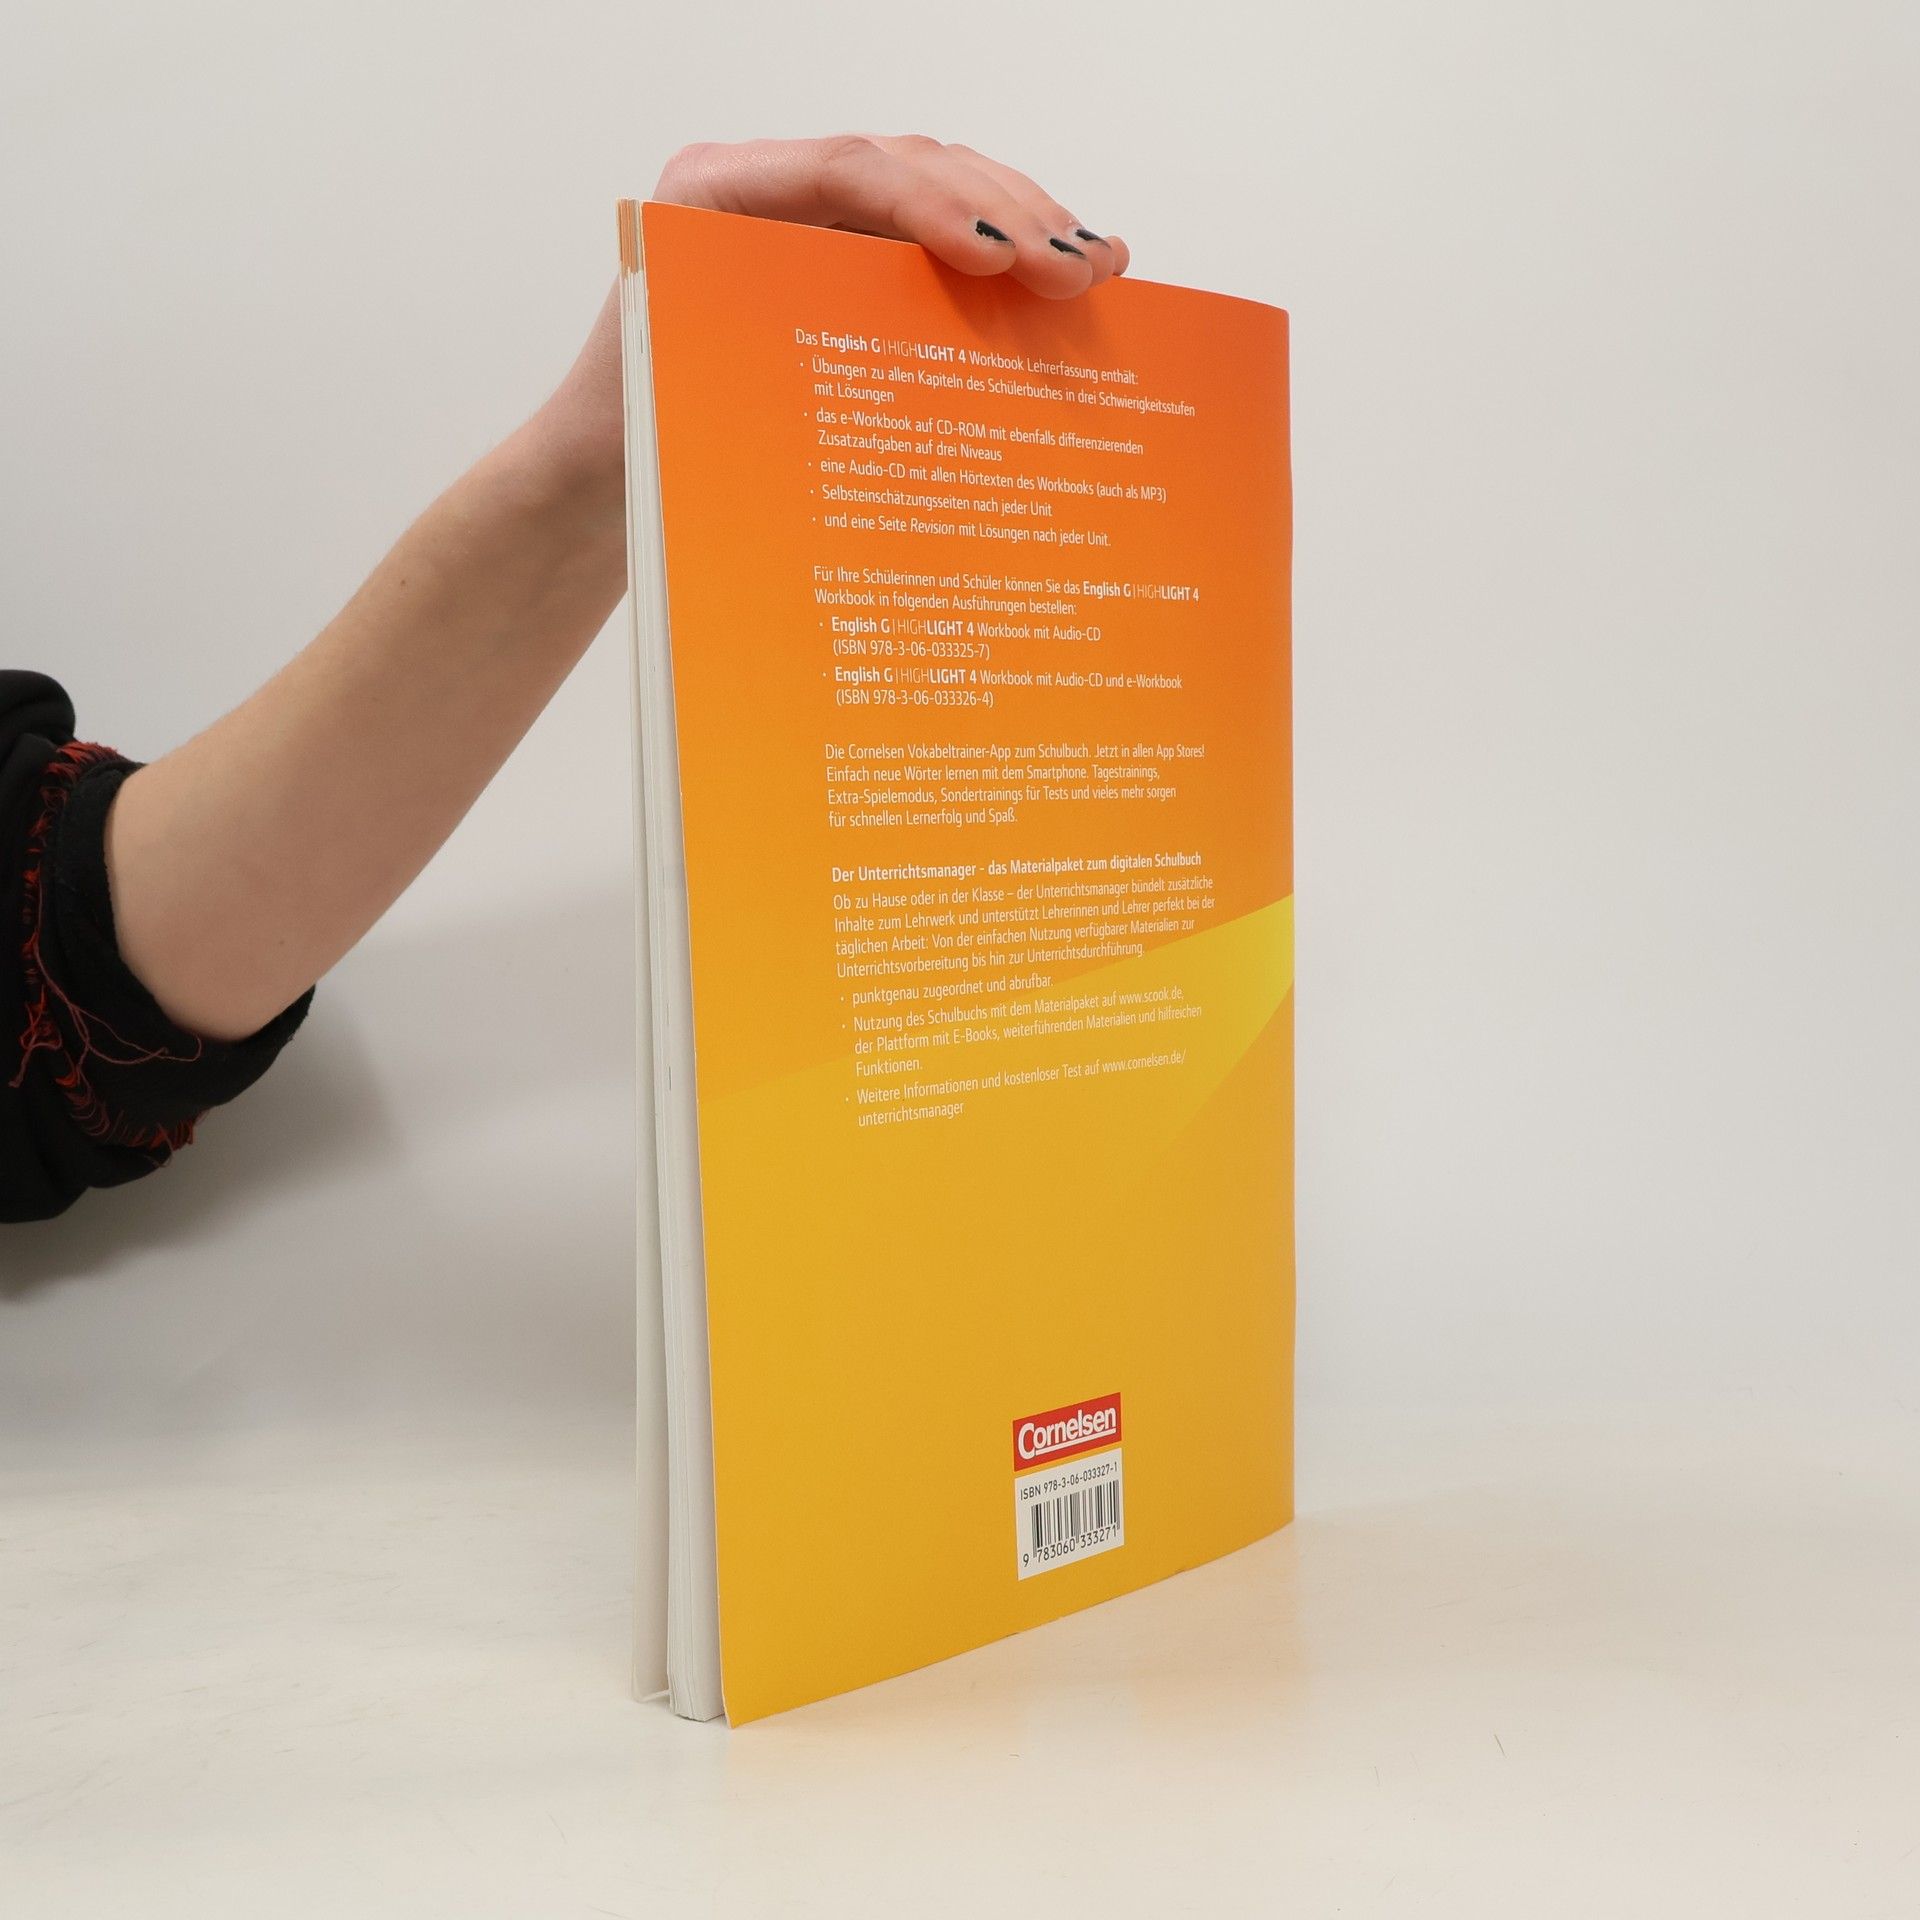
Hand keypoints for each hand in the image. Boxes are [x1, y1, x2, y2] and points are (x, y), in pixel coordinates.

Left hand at [536, 135, 1127, 503]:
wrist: (597, 477)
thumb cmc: (631, 445)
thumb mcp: (693, 402)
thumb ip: (778, 372)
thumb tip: (900, 384)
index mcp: (712, 196)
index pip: (846, 171)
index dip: (936, 204)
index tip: (1004, 259)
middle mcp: (766, 193)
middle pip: (908, 168)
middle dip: (1004, 212)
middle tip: (1079, 270)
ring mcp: (812, 225)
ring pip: (935, 196)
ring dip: (1022, 227)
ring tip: (1097, 267)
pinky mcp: (845, 264)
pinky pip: (932, 245)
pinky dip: (1001, 258)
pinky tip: (1065, 274)